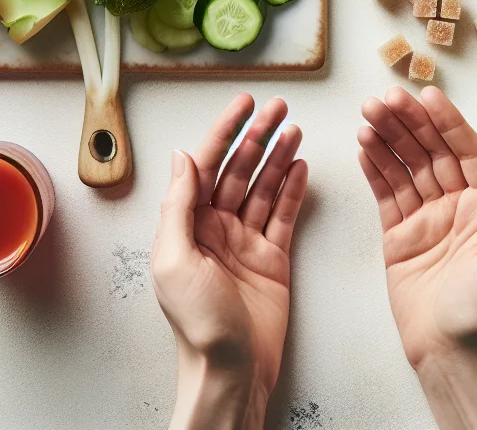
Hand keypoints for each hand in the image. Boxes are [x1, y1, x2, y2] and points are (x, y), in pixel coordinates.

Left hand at [153, 94, 307, 429]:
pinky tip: (301, 166)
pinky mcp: (273, 257)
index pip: (206, 165)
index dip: (224, 131)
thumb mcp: (174, 260)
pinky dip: (293, 188)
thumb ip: (178, 205)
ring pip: (264, 186)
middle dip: (258, 136)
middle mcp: (216, 227)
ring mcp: (246, 241)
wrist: (233, 372)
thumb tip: (182, 157)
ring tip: (294, 129)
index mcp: (188, 225)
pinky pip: (284, 213)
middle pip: (239, 169)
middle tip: (278, 108)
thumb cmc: (198, 326)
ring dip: (278, 156)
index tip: (243, 105)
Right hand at [358, 85, 476, 429]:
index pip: (464, 150)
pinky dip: (374, 167)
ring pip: (404, 165)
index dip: (445, 122)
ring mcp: (425, 216)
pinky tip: (364, 145)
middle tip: (385, 99)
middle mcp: (455, 203)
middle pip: (429, 151)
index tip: (427, 96)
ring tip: (368, 114)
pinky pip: (385, 191)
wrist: (449, 353)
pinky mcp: (398, 232)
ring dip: (386, 137)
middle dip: (408, 122)